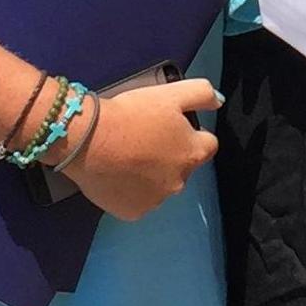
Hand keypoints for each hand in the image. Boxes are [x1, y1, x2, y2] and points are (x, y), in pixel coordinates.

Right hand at [68, 76, 220, 222]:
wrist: (88, 140)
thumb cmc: (129, 115)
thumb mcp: (170, 93)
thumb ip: (201, 94)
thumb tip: (217, 102)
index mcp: (192, 153)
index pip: (207, 145)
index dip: (191, 134)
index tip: (170, 127)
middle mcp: (179, 181)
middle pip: (182, 166)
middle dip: (168, 155)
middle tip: (143, 138)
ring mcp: (156, 200)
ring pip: (159, 185)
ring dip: (150, 174)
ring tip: (126, 155)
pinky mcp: (133, 212)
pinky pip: (137, 201)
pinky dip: (130, 190)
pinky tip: (116, 173)